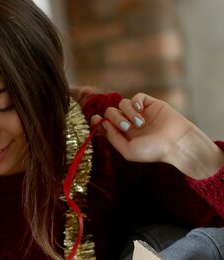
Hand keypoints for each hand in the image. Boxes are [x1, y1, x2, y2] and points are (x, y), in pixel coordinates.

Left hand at [91, 93, 223, 178]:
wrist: (176, 143)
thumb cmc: (153, 151)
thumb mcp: (127, 150)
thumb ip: (113, 138)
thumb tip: (103, 124)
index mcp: (123, 135)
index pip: (105, 124)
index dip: (98, 121)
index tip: (95, 119)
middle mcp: (130, 123)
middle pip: (111, 112)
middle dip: (114, 118)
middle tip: (126, 127)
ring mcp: (141, 113)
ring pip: (122, 103)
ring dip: (127, 113)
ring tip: (139, 123)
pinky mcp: (152, 104)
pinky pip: (137, 97)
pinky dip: (136, 102)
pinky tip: (141, 110)